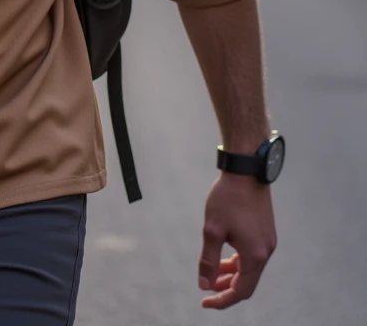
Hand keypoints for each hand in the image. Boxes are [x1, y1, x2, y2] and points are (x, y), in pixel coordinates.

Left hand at [198, 173, 276, 309]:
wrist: (246, 169)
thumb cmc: (227, 197)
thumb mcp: (212, 229)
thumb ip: (208, 260)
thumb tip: (204, 284)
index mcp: (255, 256)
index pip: (240, 291)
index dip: (222, 300)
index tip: (204, 302)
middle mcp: (266, 252)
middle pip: (247, 283)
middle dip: (226, 288)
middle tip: (206, 288)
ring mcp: (268, 241)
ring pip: (250, 268)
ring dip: (232, 274)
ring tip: (212, 273)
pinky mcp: (266, 231)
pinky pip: (253, 255)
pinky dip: (238, 261)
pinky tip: (224, 255)